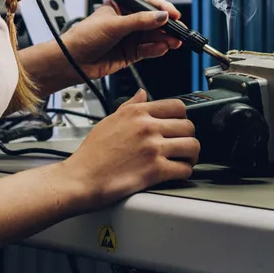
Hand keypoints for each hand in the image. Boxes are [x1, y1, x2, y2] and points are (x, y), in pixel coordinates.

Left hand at [60, 0, 182, 79]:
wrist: (72, 61)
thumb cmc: (83, 37)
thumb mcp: (113, 25)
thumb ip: (139, 21)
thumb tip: (161, 16)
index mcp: (121, 6)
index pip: (147, 4)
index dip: (162, 8)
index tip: (174, 14)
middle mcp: (127, 21)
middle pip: (154, 21)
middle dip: (167, 26)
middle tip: (178, 31)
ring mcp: (129, 38)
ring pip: (153, 36)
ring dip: (165, 39)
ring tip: (174, 41)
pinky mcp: (130, 53)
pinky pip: (148, 50)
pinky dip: (157, 49)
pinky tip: (162, 48)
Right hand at [60, 91, 197, 208]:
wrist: (81, 178)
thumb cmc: (92, 153)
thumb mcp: (109, 120)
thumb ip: (130, 106)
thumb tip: (141, 94)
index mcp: (137, 112)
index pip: (177, 106)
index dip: (182, 117)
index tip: (179, 126)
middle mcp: (147, 127)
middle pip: (189, 126)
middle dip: (188, 137)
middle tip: (182, 146)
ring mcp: (153, 148)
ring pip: (192, 146)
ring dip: (191, 155)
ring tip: (183, 160)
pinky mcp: (155, 170)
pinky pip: (185, 169)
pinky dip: (184, 172)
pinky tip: (176, 173)